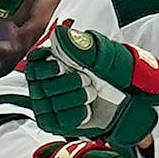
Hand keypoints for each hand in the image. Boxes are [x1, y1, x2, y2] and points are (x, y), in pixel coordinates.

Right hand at [24, 26, 158, 148]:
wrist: (125, 95)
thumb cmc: (109, 71)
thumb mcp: (97, 52)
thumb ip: (76, 43)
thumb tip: (58, 34)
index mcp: (48, 62)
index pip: (33, 66)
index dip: (46, 68)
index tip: (61, 67)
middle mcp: (43, 84)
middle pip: (43, 87)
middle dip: (69, 83)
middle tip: (87, 80)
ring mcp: (47, 105)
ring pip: (53, 104)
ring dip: (78, 97)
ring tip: (91, 92)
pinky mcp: (55, 123)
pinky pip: (61, 120)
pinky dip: (79, 113)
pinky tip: (87, 108)